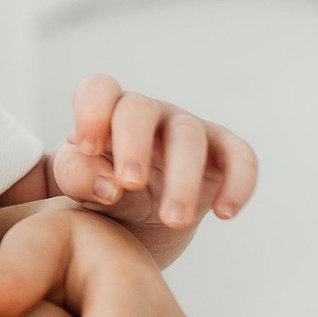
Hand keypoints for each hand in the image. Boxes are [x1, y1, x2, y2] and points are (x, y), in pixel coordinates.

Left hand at [54, 74, 257, 232]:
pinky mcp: (222, 154)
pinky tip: (224, 213)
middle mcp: (147, 115)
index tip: (88, 147)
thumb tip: (109, 184)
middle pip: (140, 110)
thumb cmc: (102, 194)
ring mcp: (187, 130)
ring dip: (182, 178)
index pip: (99, 90)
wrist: (138, 226)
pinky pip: (239, 157)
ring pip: (189, 137)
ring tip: (173, 219)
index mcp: (106, 114)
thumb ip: (78, 176)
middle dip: (134, 145)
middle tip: (129, 184)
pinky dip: (238, 182)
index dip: (92, 111)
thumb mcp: (78, 188)